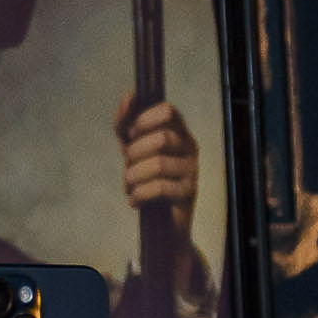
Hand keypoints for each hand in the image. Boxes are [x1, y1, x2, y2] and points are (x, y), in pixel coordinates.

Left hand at [114, 93, 203, 299]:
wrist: (161, 223)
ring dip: (134, 177)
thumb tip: (129, 94)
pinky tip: (133, 201)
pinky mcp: (189, 193)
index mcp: (178, 131)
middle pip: (162, 138)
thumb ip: (125, 124)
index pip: (167, 111)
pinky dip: (139, 195)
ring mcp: (192, 170)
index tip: (131, 136)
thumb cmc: (146, 179)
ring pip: (159, 164)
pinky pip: (160, 188)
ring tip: (129, 187)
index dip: (144, 120)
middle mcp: (190, 147)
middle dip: (135, 154)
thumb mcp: (131, 150)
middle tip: (127, 168)